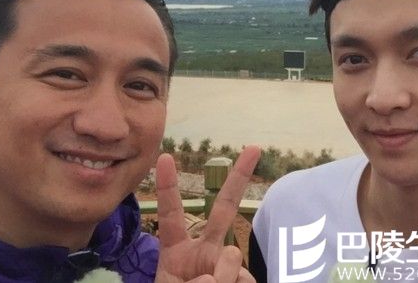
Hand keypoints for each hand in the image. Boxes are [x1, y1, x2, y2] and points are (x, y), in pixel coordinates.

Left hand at [154, 145, 260, 281]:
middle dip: (239, 177)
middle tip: (254, 148)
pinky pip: (245, 279)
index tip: (164, 156)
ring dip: (222, 277)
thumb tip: (218, 276)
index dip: (167, 186)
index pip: (170, 214)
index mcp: (176, 251)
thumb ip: (190, 281)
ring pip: (231, 253)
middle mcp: (204, 251)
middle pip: (224, 208)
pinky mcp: (245, 280)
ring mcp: (226, 265)